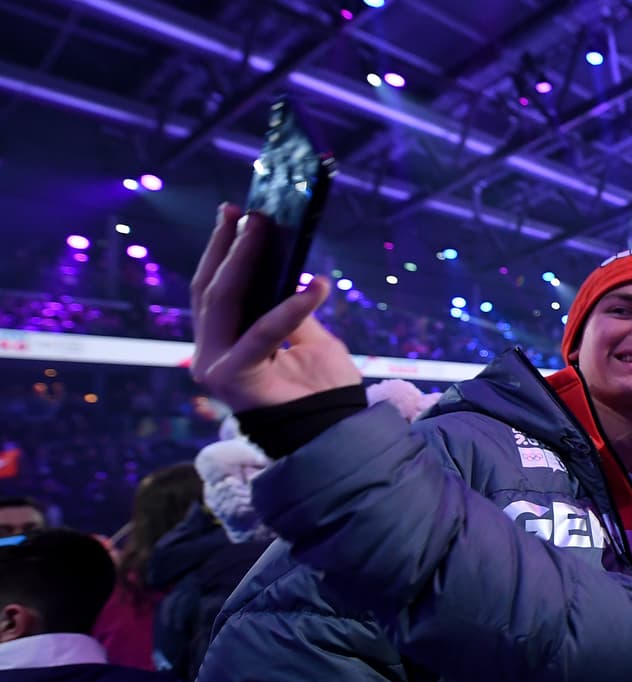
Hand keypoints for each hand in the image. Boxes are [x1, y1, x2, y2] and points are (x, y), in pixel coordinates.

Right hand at [190, 204, 361, 411]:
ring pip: (224, 301)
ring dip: (246, 261)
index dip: (222, 249)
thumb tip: (290, 269)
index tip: (234, 212)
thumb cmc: (322, 389)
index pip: (215, 289)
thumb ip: (292, 308)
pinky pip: (262, 332)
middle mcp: (211, 353)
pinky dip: (290, 308)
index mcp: (225, 343)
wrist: (335, 433)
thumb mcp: (310, 338)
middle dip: (226, 245)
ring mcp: (215, 366)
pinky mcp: (232, 377)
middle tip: (245, 211)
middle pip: (211, 289)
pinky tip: (316, 287)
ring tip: (264, 228)